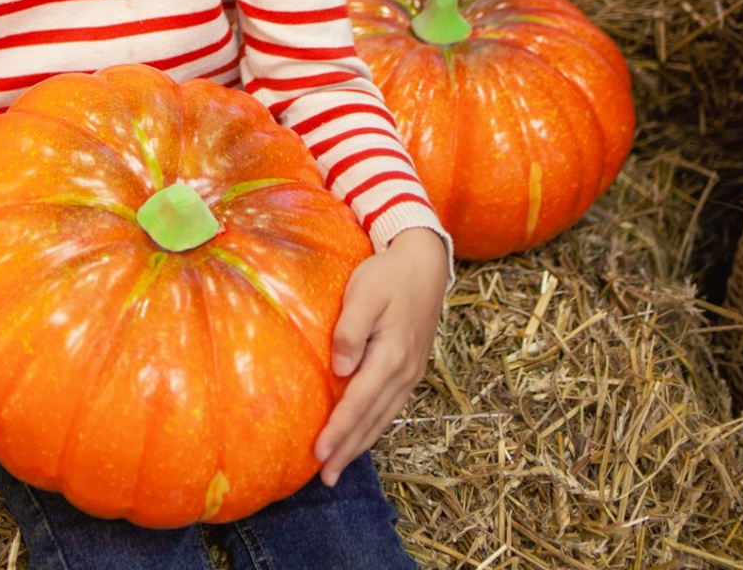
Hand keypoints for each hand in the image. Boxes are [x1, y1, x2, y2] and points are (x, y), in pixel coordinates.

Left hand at [313, 227, 448, 486]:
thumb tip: (341, 369)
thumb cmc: (388, 275)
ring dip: (360, 444)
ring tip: (338, 467)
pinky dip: (374, 427)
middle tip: (325, 478)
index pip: (359, 402)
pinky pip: (390, 407)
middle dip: (347, 450)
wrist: (423, 264)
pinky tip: (361, 436)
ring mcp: (410, 372)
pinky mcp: (410, 369)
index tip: (319, 453)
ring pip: (383, 418)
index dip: (339, 430)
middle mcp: (404, 372)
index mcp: (391, 356)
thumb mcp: (364, 293)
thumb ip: (351, 331)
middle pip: (372, 420)